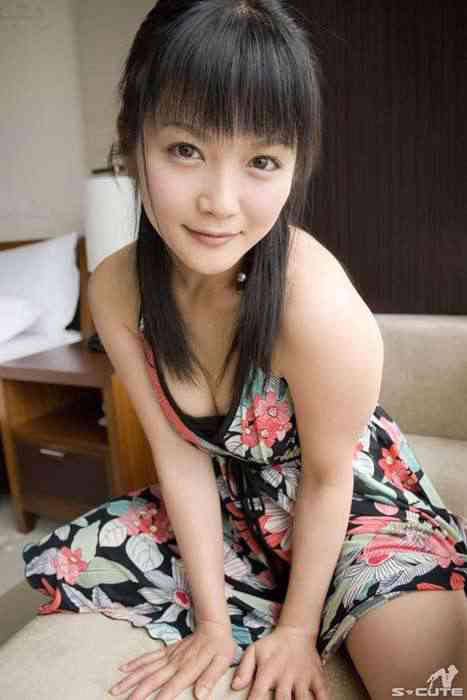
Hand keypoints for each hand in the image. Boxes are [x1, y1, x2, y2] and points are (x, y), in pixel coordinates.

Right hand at [108, 620, 237, 699]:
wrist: (213, 624)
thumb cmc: (220, 646)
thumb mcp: (222, 661)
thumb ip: (210, 678)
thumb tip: (200, 696)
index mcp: (189, 668)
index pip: (173, 685)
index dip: (161, 697)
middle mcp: (175, 662)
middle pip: (153, 678)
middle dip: (137, 691)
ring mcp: (169, 656)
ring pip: (146, 668)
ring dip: (130, 679)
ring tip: (115, 688)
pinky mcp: (167, 651)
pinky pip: (149, 657)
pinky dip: (135, 663)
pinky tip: (123, 669)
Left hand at [230, 626, 328, 699]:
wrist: (297, 632)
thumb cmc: (273, 645)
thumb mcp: (254, 650)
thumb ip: (244, 669)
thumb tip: (235, 686)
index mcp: (268, 671)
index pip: (258, 694)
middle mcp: (286, 677)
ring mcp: (303, 678)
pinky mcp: (317, 678)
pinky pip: (323, 694)